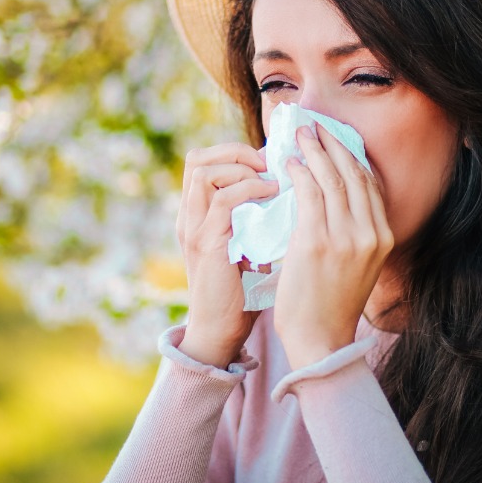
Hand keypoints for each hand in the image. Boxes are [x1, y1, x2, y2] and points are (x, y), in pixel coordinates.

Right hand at [175, 142, 278, 368]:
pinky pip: (222, 200)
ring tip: (272, 177)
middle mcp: (189, 216)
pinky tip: (273, 193)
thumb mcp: (247, 243)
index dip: (234, 152)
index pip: (202, 161)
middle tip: (270, 163)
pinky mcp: (206, 243)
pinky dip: (249, 189)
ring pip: (204, 171)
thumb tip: (292, 189)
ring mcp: (194, 228)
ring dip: (243, 167)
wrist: (222, 330)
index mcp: (197, 213)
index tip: (269, 160)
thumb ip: (256, 217)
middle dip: (236, 151)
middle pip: (197, 158)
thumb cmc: (242, 290)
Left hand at [273, 123, 394, 368]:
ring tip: (301, 135)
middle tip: (316, 126)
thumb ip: (353, 232)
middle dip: (334, 145)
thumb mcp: (357, 265)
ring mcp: (346, 237)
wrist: (320, 340)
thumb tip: (334, 198)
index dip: (353, 156)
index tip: (337, 138)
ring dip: (315, 151)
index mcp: (384, 238)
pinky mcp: (317, 242)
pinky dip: (300, 173)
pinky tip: (290, 163)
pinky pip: (309, 194)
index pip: (371, 184)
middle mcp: (371, 234)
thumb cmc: (331, 304)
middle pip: (354, 174)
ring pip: (332, 179)